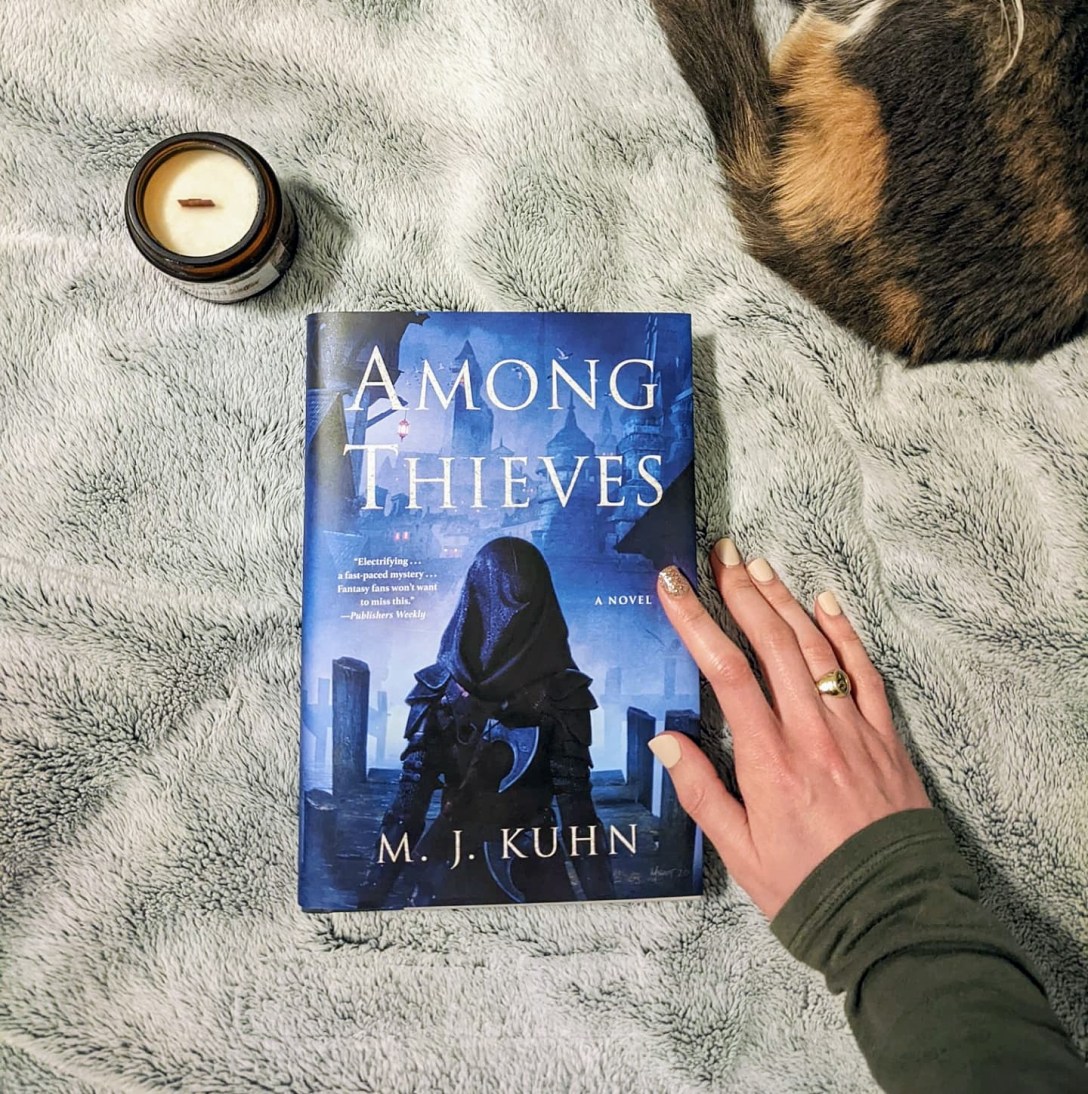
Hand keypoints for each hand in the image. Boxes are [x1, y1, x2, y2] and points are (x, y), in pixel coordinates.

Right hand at [653, 540, 931, 919]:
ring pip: (816, 648)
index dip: (696, 620)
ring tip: (759, 566)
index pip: (725, 671)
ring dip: (785, 602)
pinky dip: (845, 633)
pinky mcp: (884, 737)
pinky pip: (864, 672)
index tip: (672, 585)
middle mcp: (810, 732)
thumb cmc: (808, 888)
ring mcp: (852, 729)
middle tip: (721, 554)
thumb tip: (664, 737)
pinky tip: (826, 603)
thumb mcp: (739, 853)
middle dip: (743, 592)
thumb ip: (700, 791)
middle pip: (773, 643)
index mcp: (768, 760)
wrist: (893, 916)